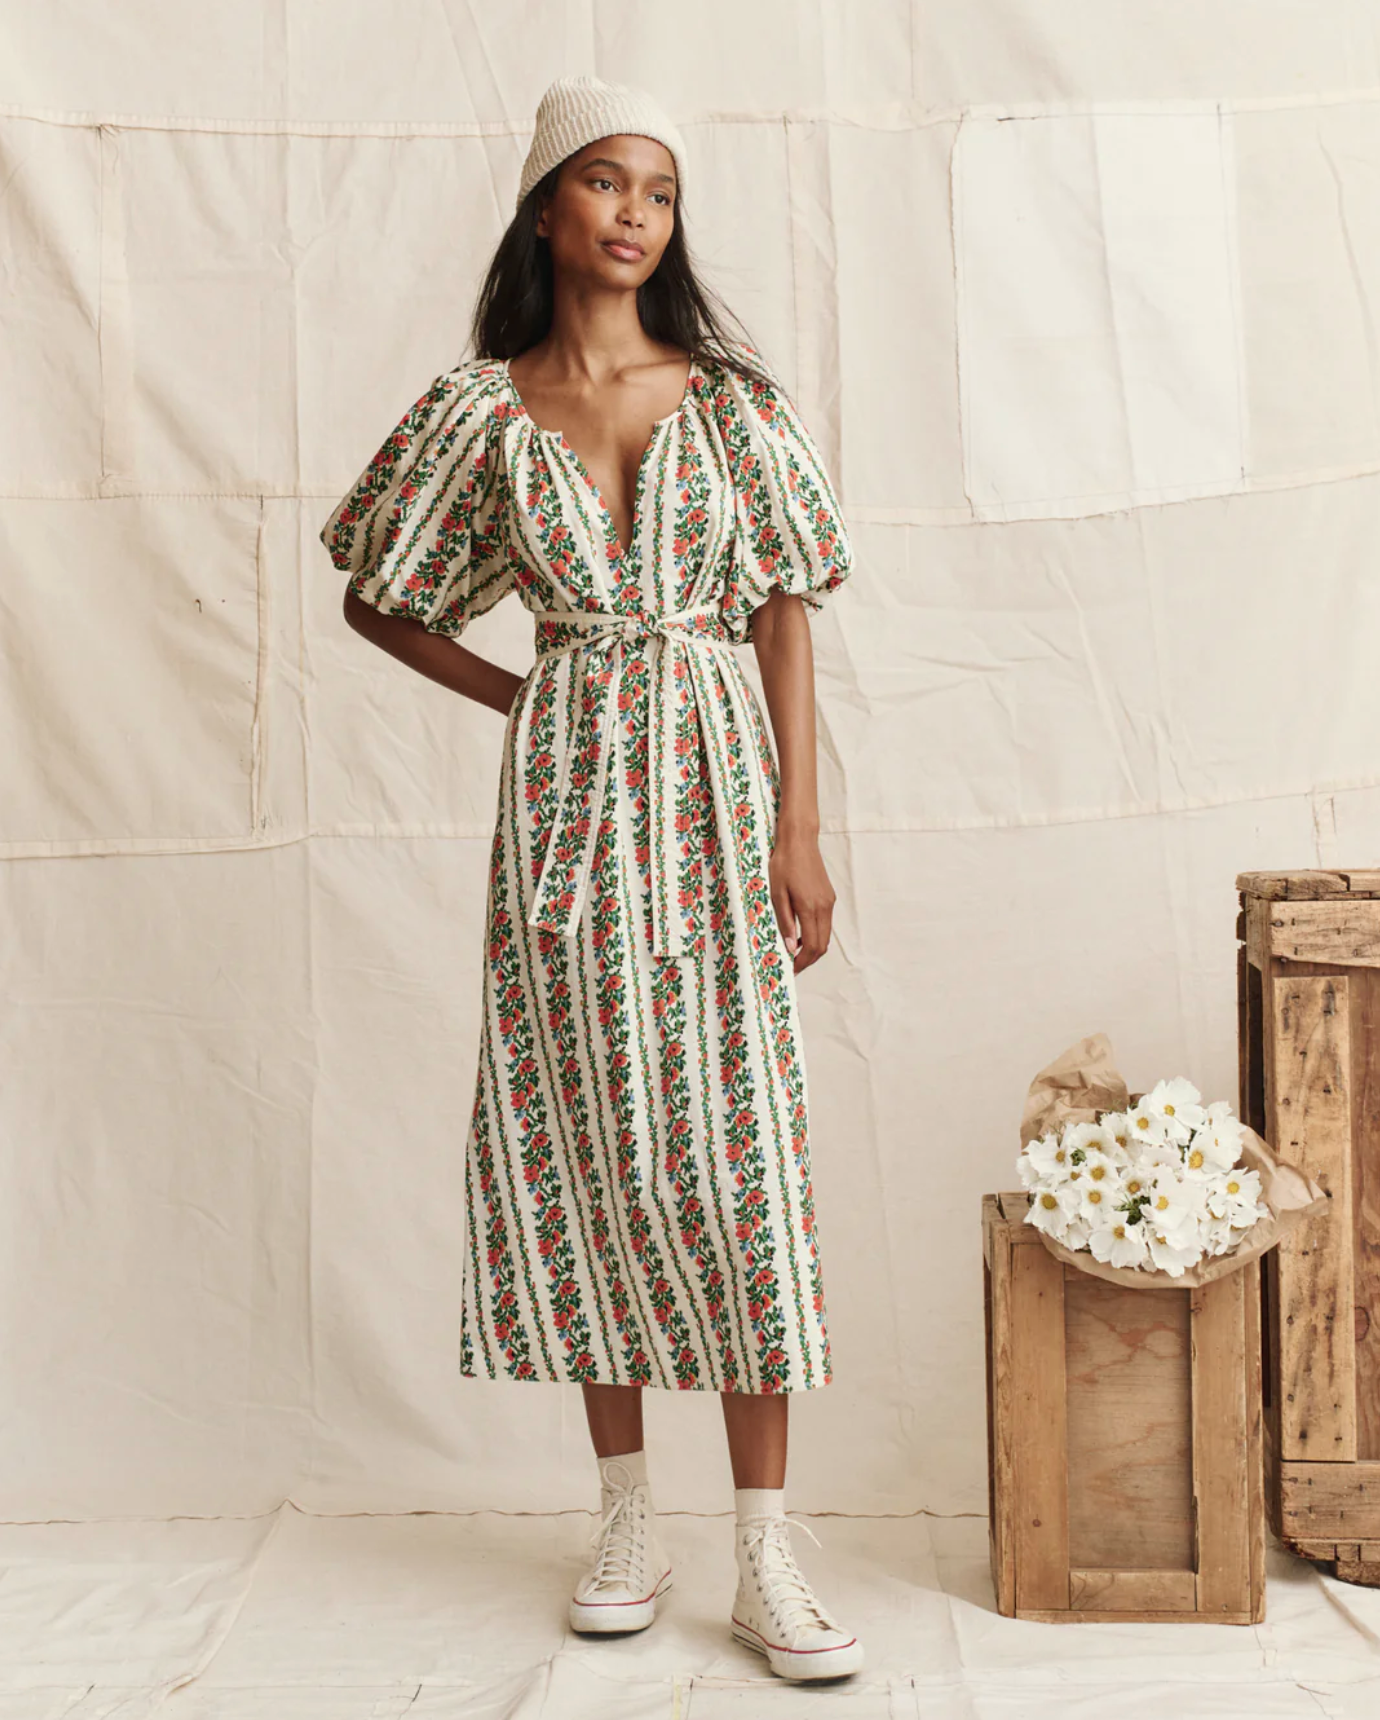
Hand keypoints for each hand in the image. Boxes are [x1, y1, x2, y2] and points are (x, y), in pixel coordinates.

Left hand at [768, 819, 834, 971]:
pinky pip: (825, 923)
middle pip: (822, 945)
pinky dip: (815, 934)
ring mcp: (829, 901)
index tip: (791, 970)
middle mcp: (825, 907)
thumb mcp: (777, 893)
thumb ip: (785, 921)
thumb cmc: (784, 863)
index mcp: (811, 908)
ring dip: (812, 947)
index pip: (811, 946)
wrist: (800, 840)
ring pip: (825, 935)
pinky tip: (800, 932)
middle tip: (792, 965)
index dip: (802, 963)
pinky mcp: (829, 896)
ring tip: (794, 951)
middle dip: (809, 959)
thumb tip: (790, 947)